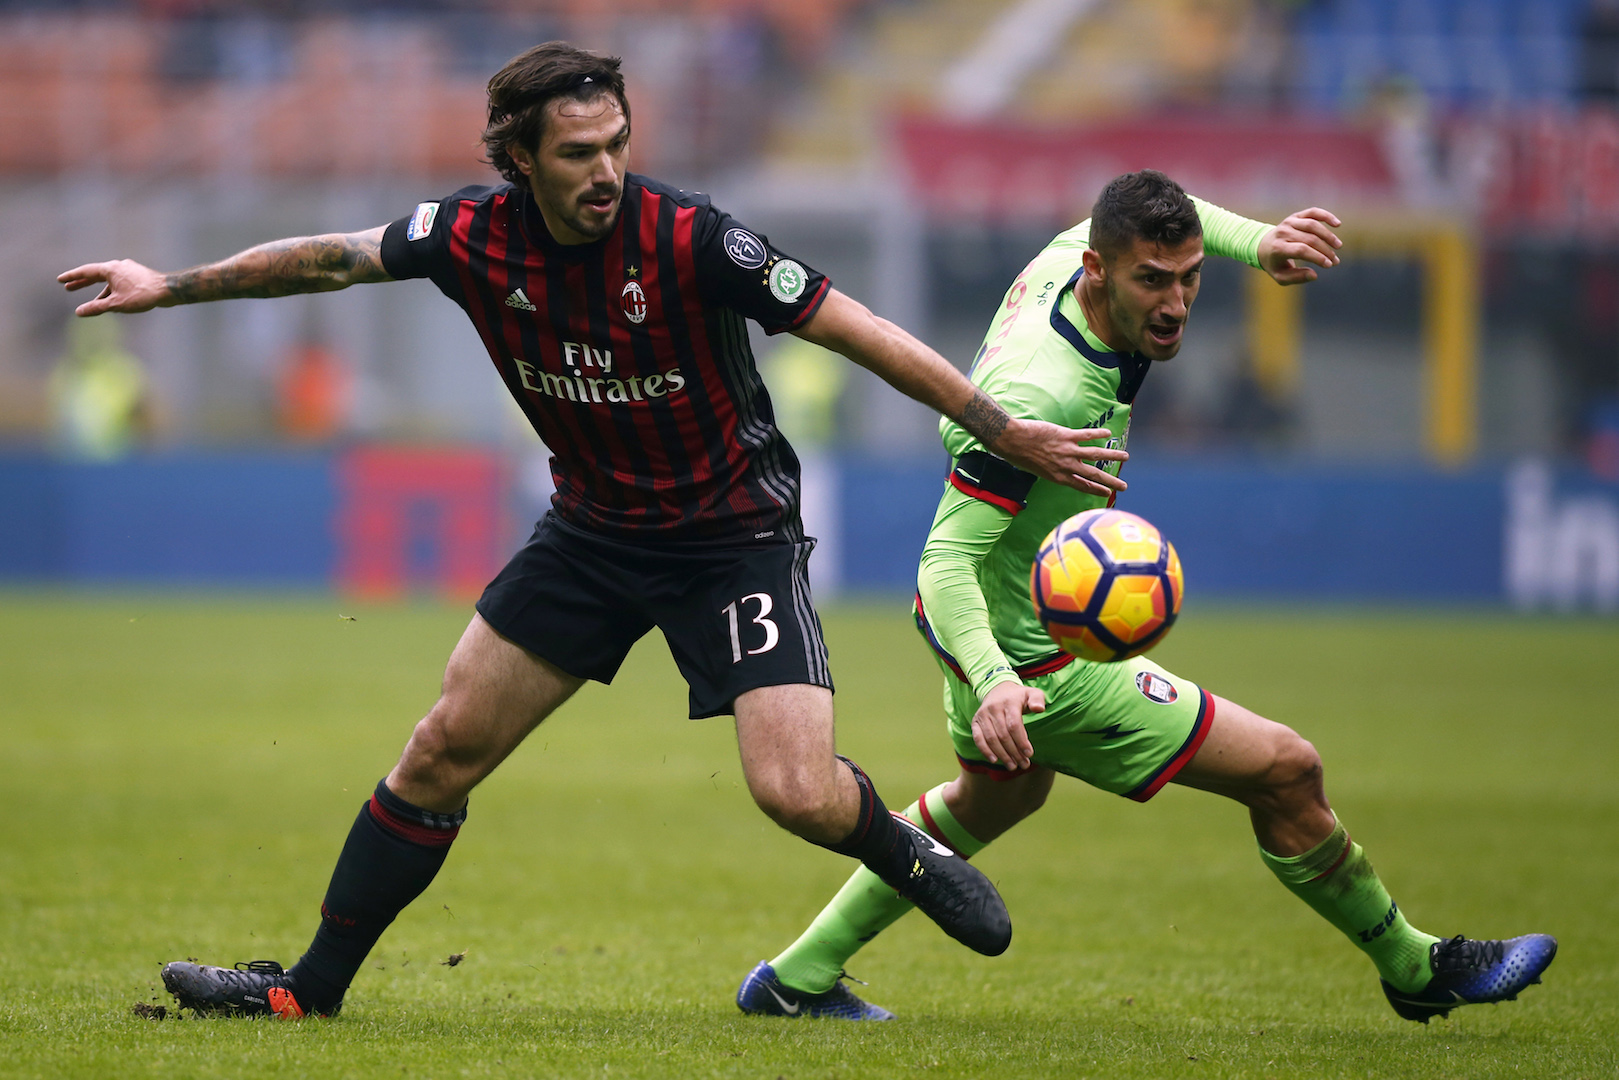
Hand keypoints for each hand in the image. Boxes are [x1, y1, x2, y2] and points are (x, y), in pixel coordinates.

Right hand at [58, 260, 170, 315]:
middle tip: (69, 287)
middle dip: (83, 282)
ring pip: (110, 281)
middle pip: (96, 274)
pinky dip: (113, 292)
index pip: (86, 271)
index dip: (72, 276)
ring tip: (94, 303)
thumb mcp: (116, 304)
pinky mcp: (138, 276)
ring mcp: (129, 270)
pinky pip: (120, 284)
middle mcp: (118, 266)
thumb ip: (96, 307)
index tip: (60, 280)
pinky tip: (115, 303)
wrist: (168, 291)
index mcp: (110, 269)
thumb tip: (79, 312)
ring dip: (100, 291)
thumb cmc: (142, 296)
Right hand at [970, 681, 1045, 770]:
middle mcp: (993, 708)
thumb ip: (1038, 699)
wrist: (998, 690)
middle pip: (1003, 735)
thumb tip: (1039, 709)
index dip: (1021, 741)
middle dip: (1014, 752)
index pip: (1014, 724)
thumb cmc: (1019, 697)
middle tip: (1024, 764)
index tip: (1029, 754)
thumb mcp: (1032, 693)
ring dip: (1002, 755)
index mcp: (1009, 702)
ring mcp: (982, 715)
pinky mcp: (975, 722)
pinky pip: (978, 738)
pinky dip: (985, 750)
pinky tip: (994, 760)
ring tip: (1012, 766)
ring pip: (991, 739)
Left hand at [992, 421, 1127, 497]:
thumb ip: (1052, 470)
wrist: (1012, 441)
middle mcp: (1066, 466)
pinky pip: (1086, 435)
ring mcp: (1067, 451)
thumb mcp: (1036, 470)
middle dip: (1110, 481)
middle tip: (1123, 486)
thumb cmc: (1019, 456)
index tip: (1107, 494)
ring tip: (1126, 457)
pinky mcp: (1066, 436)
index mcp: (1058, 477)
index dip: (1096, 490)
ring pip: (1096, 454)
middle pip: (1094, 475)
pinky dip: (1098, 434)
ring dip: (1112, 456)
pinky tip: (1108, 434)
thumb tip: (1059, 469)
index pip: (1082, 486)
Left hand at [1257, 207, 1341, 284]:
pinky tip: (1337, 224)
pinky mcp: (1295, 216)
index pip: (1301, 250)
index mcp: (1278, 248)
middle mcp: (1283, 232)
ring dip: (1328, 236)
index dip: (1317, 257)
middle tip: (1335, 261)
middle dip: (1325, 250)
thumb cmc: (1275, 264)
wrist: (1263, 246)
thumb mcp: (1280, 276)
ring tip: (1338, 246)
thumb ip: (1296, 277)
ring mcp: (1289, 222)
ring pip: (1313, 225)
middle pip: (1310, 239)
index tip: (1329, 265)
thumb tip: (1314, 275)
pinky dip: (1326, 216)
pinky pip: (1313, 212)